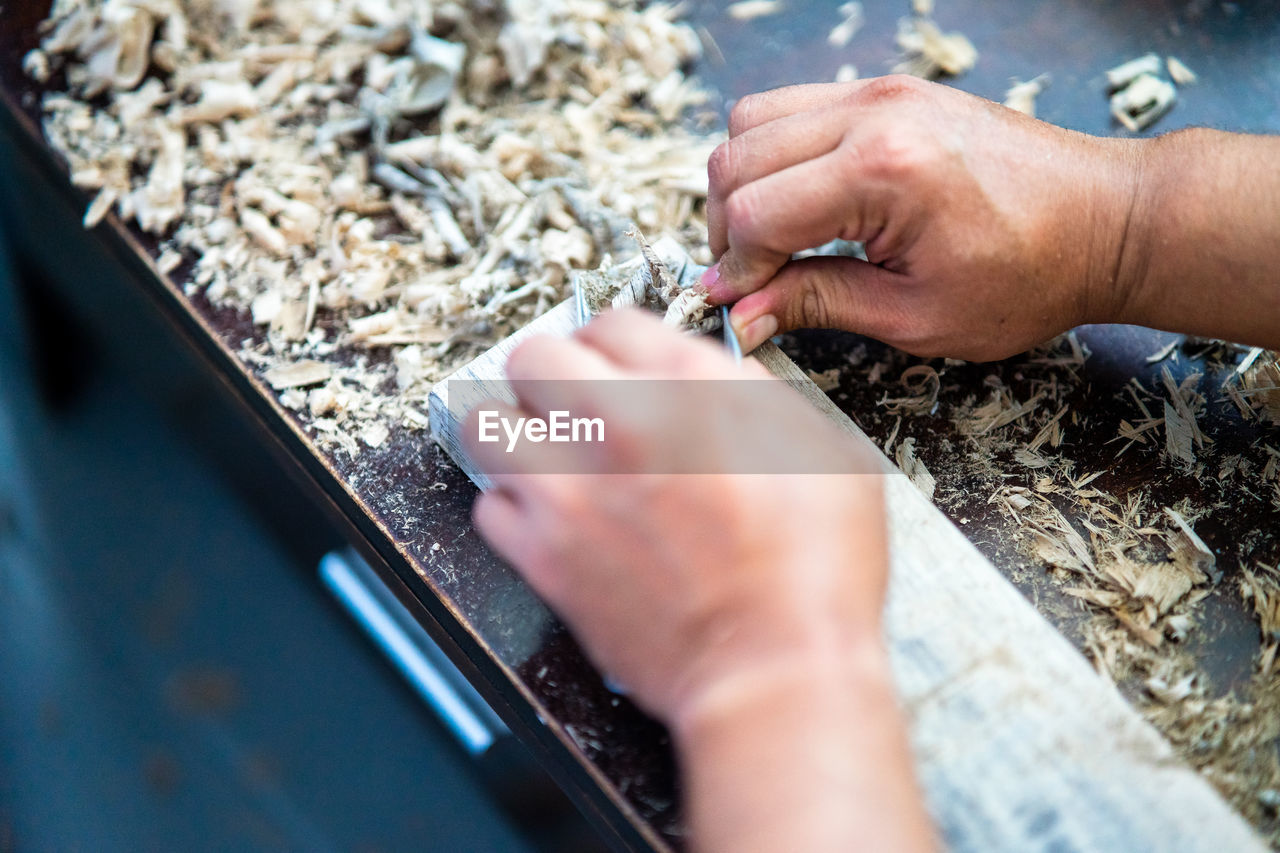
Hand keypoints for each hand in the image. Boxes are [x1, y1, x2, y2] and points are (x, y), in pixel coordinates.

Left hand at [461, 309, 887, 725]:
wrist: (776, 663)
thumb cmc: (812, 568)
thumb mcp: (822, 448)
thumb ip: (752, 397)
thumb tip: (712, 381)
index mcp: (688, 386)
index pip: (611, 321)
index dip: (615, 343)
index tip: (617, 363)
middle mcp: (618, 424)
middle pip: (532, 355)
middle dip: (551, 372)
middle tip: (571, 398)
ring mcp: (570, 490)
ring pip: (487, 422)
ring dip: (515, 431)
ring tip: (544, 450)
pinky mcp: (543, 555)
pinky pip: (490, 506)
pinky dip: (512, 506)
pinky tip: (548, 516)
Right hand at [704, 75, 1148, 359]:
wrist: (1105, 221)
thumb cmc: (1031, 274)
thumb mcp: (915, 315)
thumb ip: (816, 305)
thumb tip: (741, 317)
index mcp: (883, 172)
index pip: (755, 215)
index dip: (735, 272)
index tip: (737, 308)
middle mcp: (874, 113)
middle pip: (737, 159)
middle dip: (726, 229)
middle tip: (752, 279)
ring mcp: (881, 92)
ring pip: (752, 121)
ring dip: (743, 184)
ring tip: (771, 240)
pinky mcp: (889, 91)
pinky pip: (793, 107)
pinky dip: (775, 155)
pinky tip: (802, 203)